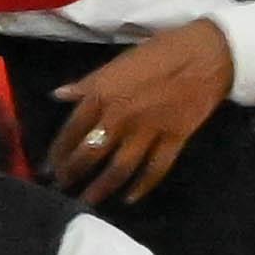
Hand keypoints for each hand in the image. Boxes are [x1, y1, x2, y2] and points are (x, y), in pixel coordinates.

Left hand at [40, 19, 235, 201]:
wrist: (206, 54)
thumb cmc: (158, 52)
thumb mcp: (116, 63)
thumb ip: (87, 84)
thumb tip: (58, 95)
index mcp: (102, 96)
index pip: (71, 131)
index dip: (58, 152)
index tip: (48, 167)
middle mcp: (120, 117)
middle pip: (90, 153)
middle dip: (73, 173)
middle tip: (62, 187)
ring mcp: (149, 131)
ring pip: (119, 168)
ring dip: (101, 187)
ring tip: (87, 201)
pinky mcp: (175, 139)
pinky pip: (156, 169)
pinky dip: (142, 186)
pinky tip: (130, 198)